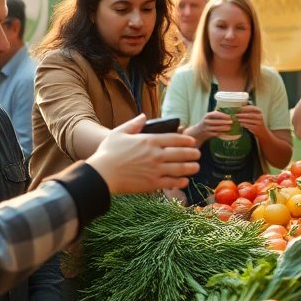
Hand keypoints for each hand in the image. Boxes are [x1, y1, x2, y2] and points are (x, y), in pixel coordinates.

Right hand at [86, 114, 200, 193]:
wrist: (102, 174)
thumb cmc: (108, 153)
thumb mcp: (119, 132)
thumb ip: (134, 124)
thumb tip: (144, 116)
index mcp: (149, 140)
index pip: (174, 138)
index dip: (186, 140)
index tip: (192, 142)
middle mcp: (156, 154)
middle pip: (181, 153)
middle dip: (193, 154)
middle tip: (198, 155)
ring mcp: (155, 170)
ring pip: (180, 168)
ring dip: (191, 167)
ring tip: (196, 167)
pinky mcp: (152, 184)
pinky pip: (171, 182)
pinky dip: (180, 181)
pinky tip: (184, 180)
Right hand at [188, 110, 233, 139]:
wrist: (197, 132)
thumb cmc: (206, 123)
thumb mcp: (209, 117)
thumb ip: (216, 114)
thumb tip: (228, 111)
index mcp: (207, 116)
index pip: (215, 114)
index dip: (222, 115)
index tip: (229, 116)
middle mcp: (206, 122)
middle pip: (216, 121)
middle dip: (224, 122)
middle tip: (232, 122)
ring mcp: (206, 128)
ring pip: (216, 128)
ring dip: (223, 128)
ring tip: (230, 128)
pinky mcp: (207, 134)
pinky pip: (215, 134)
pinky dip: (221, 133)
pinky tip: (226, 133)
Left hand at [232, 105, 267, 135]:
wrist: (262, 131)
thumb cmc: (256, 121)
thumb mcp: (255, 114)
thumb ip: (249, 110)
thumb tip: (240, 107)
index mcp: (259, 111)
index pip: (252, 108)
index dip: (245, 108)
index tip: (239, 108)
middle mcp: (260, 116)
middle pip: (250, 115)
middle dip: (242, 114)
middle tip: (236, 114)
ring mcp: (259, 123)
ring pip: (249, 120)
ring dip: (242, 119)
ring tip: (237, 119)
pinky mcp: (256, 128)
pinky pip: (249, 125)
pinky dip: (244, 124)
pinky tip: (240, 123)